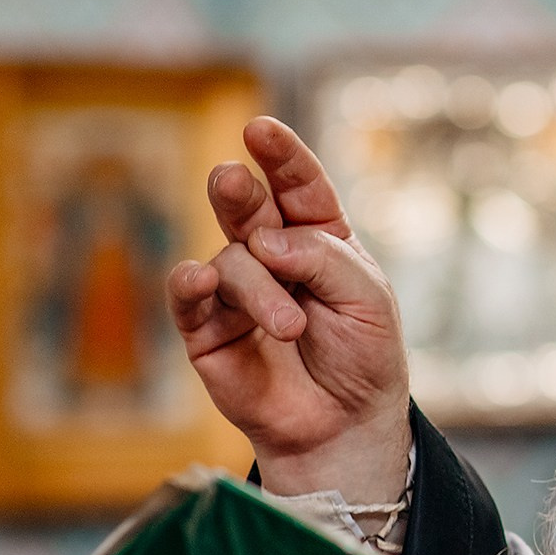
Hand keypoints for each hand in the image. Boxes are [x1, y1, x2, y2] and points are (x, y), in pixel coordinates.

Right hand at [167, 117, 411, 499]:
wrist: (345, 426)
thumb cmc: (363, 357)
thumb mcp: (368, 300)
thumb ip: (323, 259)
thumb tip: (265, 240)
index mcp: (318, 236)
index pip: (298, 185)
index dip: (280, 156)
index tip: (260, 128)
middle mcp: (272, 255)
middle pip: (247, 206)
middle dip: (238, 189)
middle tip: (233, 178)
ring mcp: (236, 290)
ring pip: (230, 261)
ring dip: (260, 289)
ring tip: (292, 326)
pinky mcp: (206, 330)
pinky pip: (186, 297)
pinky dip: (190, 285)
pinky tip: (200, 282)